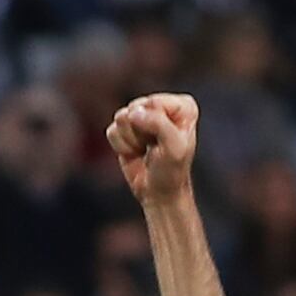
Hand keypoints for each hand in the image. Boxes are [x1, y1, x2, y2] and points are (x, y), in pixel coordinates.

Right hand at [106, 92, 200, 207]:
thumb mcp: (174, 148)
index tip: (163, 141)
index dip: (153, 124)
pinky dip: (122, 146)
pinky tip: (136, 152)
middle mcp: (162, 106)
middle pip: (135, 108)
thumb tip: (133, 113)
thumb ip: (158, 124)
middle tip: (153, 147)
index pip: (154, 102)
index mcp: (183, 106)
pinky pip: (112, 131)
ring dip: (131, 140)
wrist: (158, 192)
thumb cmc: (171, 171)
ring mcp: (142, 115)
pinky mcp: (125, 127)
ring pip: (121, 118)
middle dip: (141, 132)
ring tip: (145, 149)